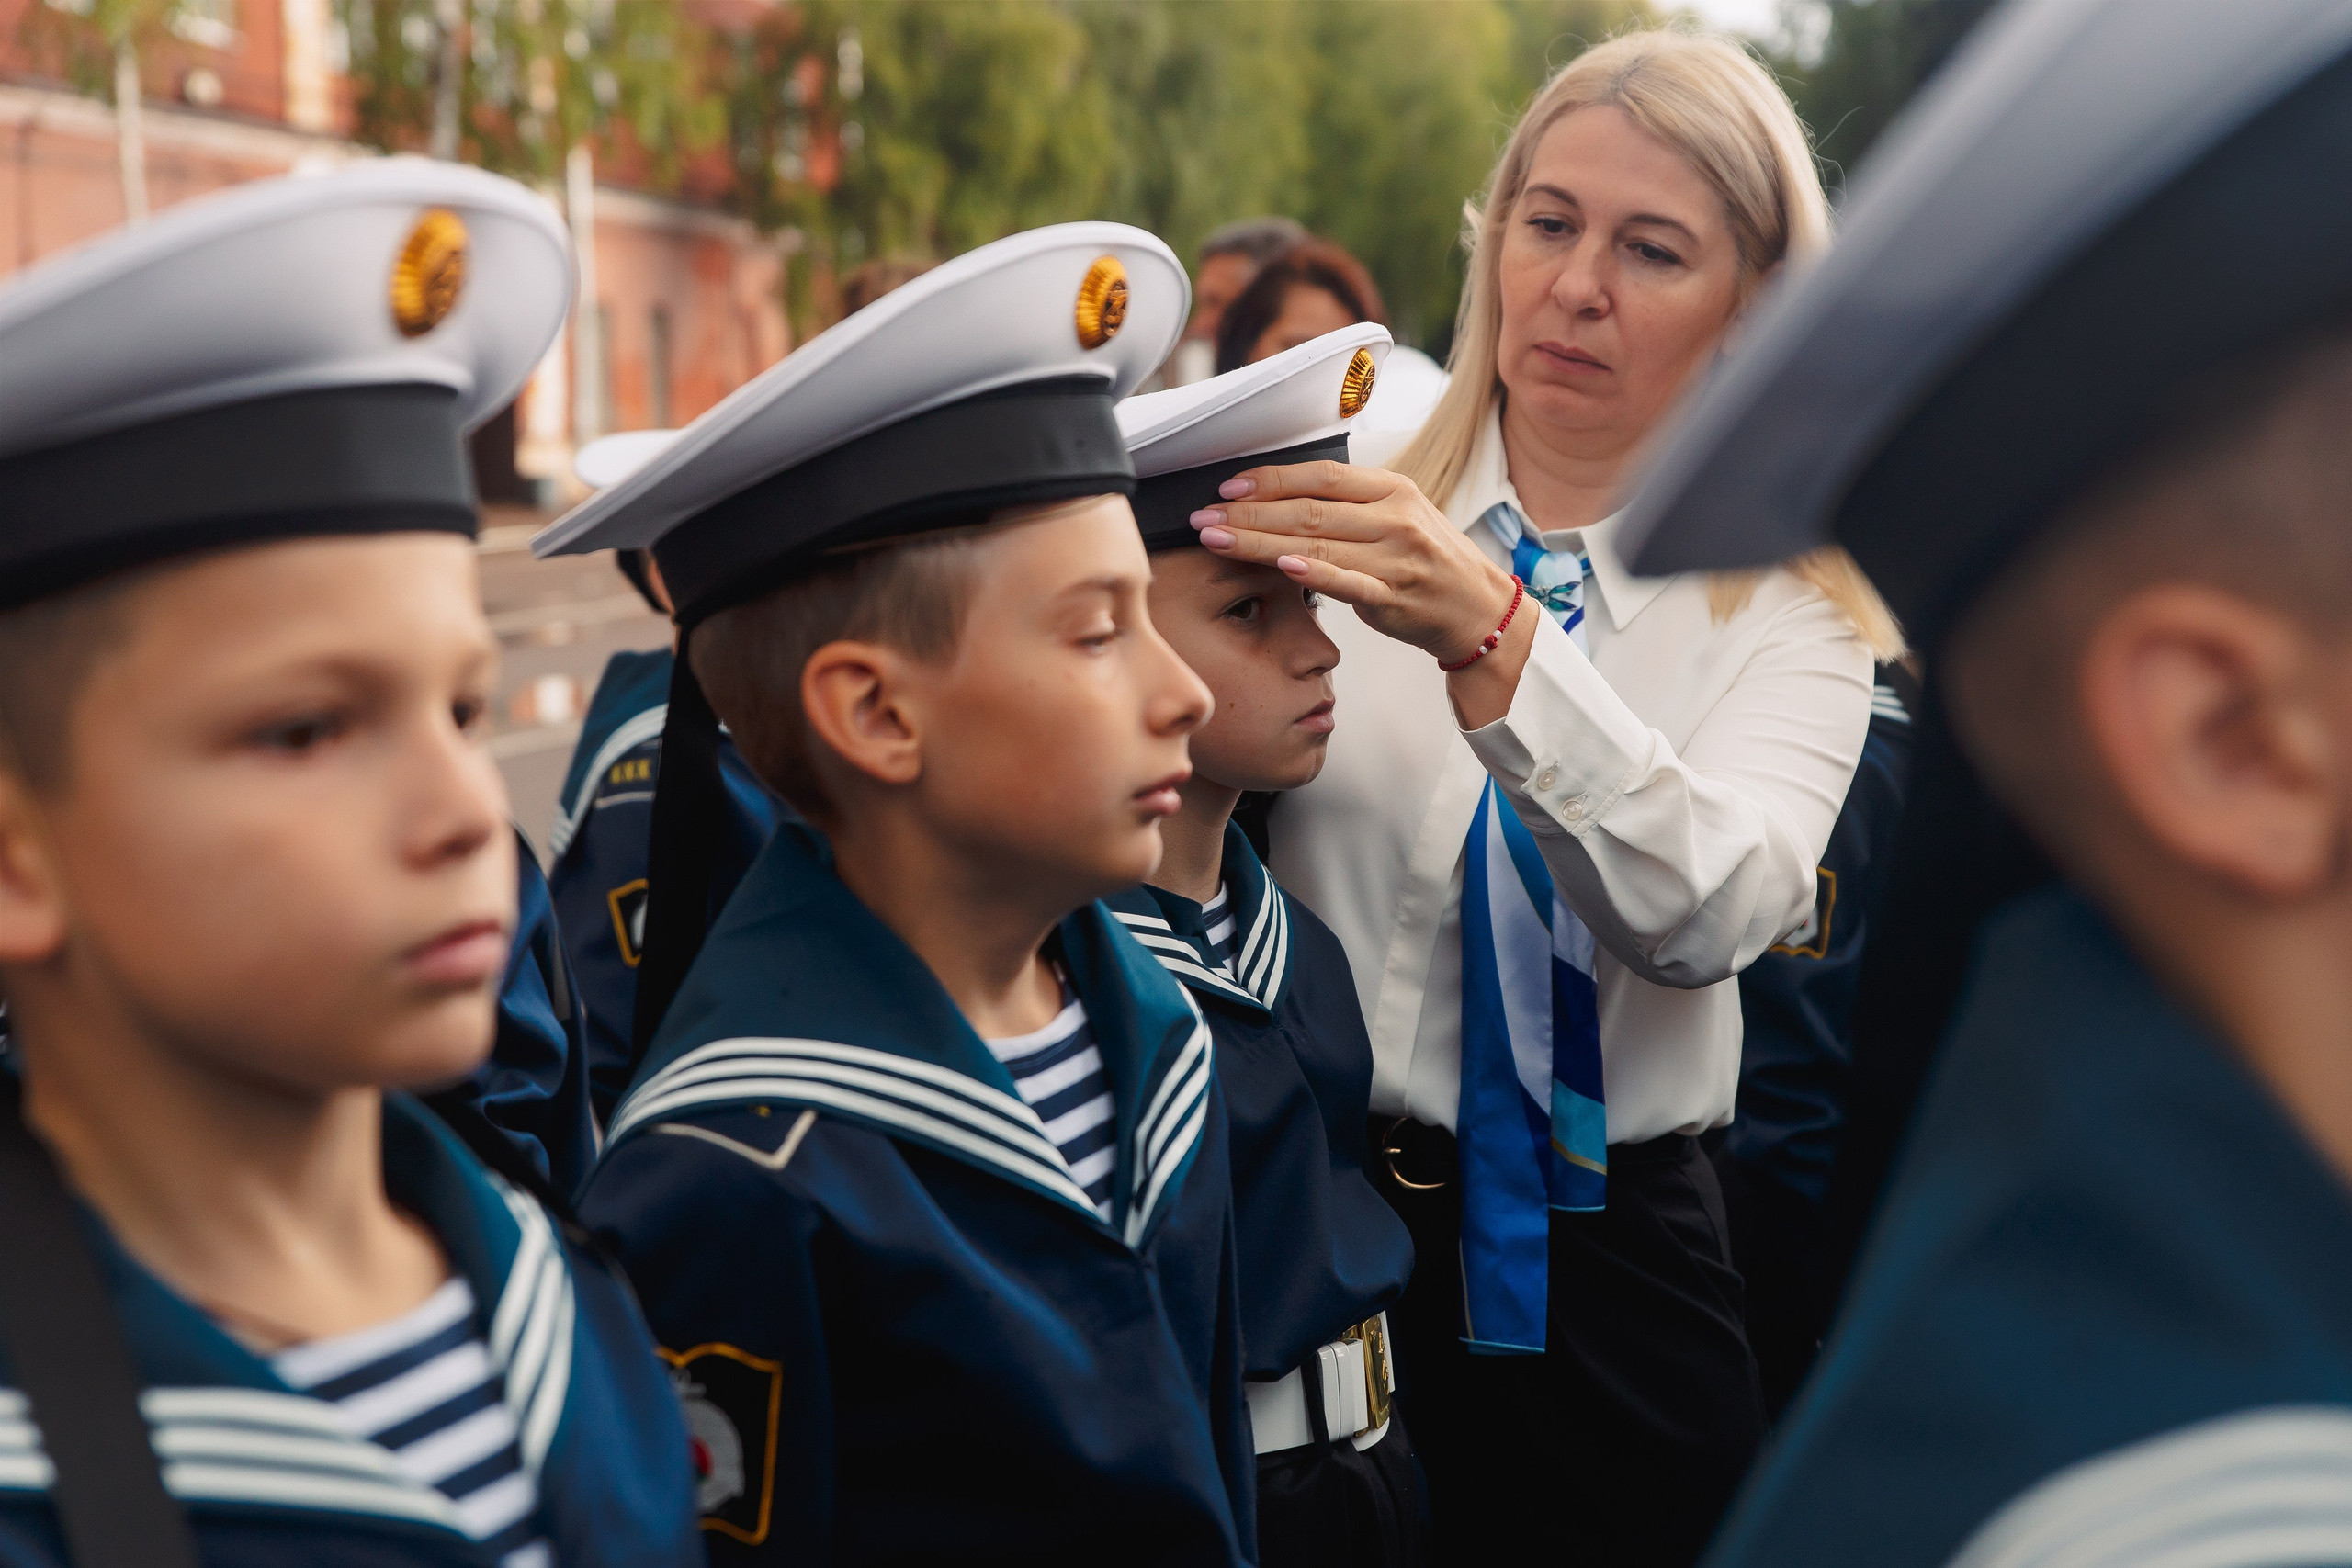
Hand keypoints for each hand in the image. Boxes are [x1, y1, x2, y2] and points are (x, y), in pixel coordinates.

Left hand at [1190, 461, 1520, 665]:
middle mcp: (1395, 518)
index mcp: (1392, 489)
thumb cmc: (1427, 561)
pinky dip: (1313, 572)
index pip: (1320, 476)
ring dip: (1258, 542)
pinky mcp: (1393, 596)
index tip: (1227, 487)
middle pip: (1308, 510)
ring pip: (1316, 543)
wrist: (1478, 608)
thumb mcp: (1397, 516)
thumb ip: (1349, 504)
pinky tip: (1279, 565)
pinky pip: (1347, 581)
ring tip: (1217, 541)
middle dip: (1247, 513)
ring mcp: (1395, 557)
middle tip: (1203, 517)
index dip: (1269, 479)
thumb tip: (1280, 494)